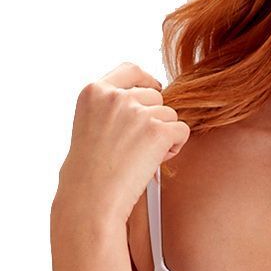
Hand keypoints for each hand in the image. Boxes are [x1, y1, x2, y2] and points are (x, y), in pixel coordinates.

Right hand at [55, 61, 190, 224]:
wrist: (90, 200)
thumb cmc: (88, 172)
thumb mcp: (90, 126)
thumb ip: (112, 107)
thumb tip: (150, 95)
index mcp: (94, 91)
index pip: (130, 70)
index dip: (146, 80)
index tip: (154, 89)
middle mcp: (115, 96)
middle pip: (155, 96)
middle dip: (154, 118)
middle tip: (136, 146)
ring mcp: (137, 112)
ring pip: (170, 115)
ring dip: (163, 135)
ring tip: (139, 158)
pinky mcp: (158, 130)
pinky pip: (182, 130)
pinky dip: (175, 147)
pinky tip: (154, 162)